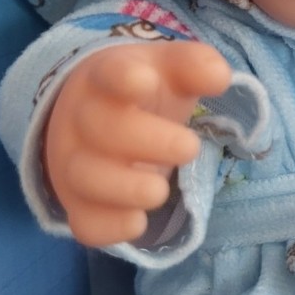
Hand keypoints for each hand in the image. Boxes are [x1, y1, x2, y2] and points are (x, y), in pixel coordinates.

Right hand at [44, 40, 231, 246]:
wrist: (92, 116)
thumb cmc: (142, 92)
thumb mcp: (169, 70)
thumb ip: (195, 66)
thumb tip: (220, 76)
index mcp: (106, 79)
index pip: (108, 73)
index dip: (122, 78)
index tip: (146, 82)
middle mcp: (82, 120)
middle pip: (100, 129)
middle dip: (145, 141)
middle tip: (190, 147)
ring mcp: (75, 163)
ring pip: (85, 177)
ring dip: (124, 188)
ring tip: (160, 190)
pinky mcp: (79, 203)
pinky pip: (84, 221)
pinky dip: (107, 227)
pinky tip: (137, 223)